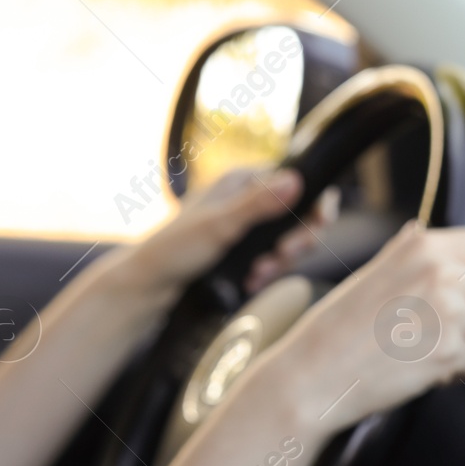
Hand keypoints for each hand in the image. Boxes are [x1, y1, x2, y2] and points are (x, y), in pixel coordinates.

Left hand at [113, 167, 336, 298]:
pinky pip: (270, 261)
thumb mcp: (219, 225)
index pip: (298, 182)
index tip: (315, 227)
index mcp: (242, 181)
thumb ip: (259, 204)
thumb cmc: (175, 249)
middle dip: (294, 241)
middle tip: (280, 257)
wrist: (149, 286)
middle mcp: (247, 199)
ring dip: (278, 262)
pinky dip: (266, 273)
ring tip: (257, 275)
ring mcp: (246, 227)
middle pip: (298, 215)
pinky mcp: (243, 252)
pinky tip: (250, 283)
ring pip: (286, 242)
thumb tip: (297, 179)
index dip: (313, 205)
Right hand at [246, 222, 464, 434]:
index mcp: (424, 247)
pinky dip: (452, 372)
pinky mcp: (448, 351)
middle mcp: (441, 273)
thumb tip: (421, 231)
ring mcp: (447, 313)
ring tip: (425, 348)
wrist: (314, 375)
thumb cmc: (336, 331)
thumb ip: (407, 251)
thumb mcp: (371, 272)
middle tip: (442, 329)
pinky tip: (418, 367)